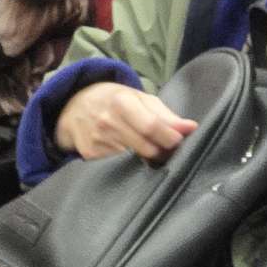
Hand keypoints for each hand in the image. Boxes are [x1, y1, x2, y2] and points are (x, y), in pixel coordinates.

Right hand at [55, 82, 197, 162]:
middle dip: (160, 152)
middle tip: (164, 148)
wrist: (75, 107)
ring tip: (144, 150)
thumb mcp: (139, 98)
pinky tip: (127, 156)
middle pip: (146, 148)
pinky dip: (128, 166)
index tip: (177, 142)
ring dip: (145, 160)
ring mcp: (97, 141)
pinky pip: (119, 168)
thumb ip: (166, 114)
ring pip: (134, 162)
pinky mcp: (90, 156)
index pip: (152, 126)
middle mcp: (107, 122)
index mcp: (122, 102)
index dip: (170, 138)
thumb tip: (191, 128)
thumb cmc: (114, 100)